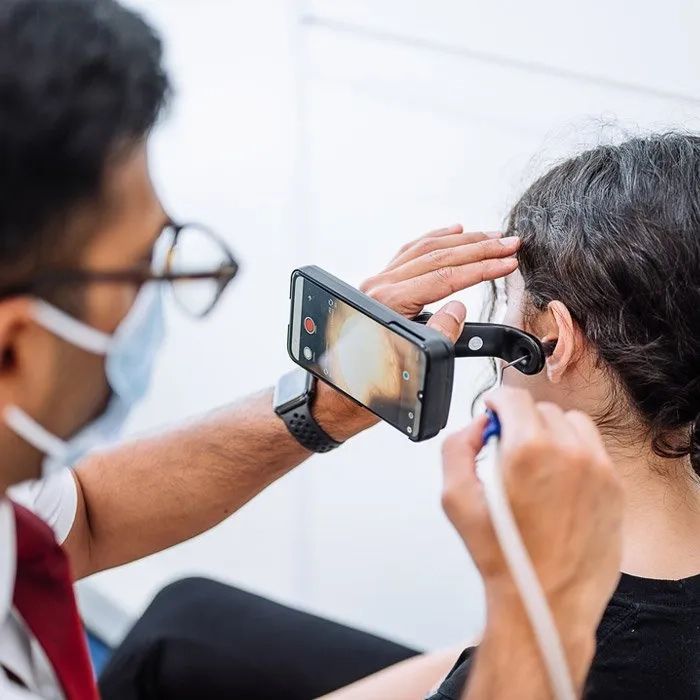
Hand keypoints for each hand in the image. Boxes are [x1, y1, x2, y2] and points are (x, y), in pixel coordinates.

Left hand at [314, 225, 519, 438]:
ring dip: (461, 242)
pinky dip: (433, 240)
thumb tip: (459, 310)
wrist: (336, 398)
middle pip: (436, 257)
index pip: (444, 277)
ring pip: (424, 251)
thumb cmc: (367, 389)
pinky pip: (409, 254)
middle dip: (478, 248)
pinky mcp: (378, 288)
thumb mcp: (407, 368)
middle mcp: (378, 288)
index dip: (481, 269)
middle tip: (510, 244)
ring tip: (490, 237)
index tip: (508, 263)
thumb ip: (437, 335)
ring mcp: (376, 285)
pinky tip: (452, 232)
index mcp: (386, 303)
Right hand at [441, 388, 622, 682]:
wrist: (545, 599)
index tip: (492, 411)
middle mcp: (568, 453)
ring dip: (550, 432)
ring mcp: (597, 469)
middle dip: (520, 422)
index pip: (513, 397)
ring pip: (572, 423)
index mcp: (528, 451)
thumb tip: (475, 427)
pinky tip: (558, 479)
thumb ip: (456, 449)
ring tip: (536, 463)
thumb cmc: (505, 558)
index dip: (495, 401)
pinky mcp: (615, 487)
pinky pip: (594, 449)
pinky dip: (575, 453)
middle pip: (540, 409)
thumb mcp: (455, 500)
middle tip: (508, 449)